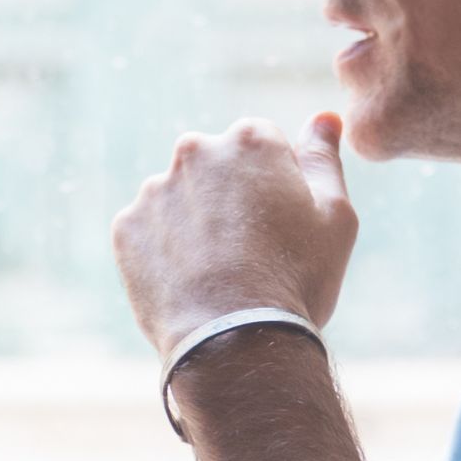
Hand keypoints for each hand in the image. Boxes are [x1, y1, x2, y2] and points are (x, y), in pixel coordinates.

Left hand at [111, 113, 357, 359]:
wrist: (234, 342)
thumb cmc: (297, 278)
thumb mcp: (335, 216)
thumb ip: (324, 158)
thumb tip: (325, 118)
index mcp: (250, 140)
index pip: (262, 144)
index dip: (276, 184)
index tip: (282, 223)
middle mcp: (194, 151)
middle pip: (216, 166)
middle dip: (231, 196)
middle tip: (251, 250)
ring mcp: (153, 189)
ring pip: (180, 199)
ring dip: (195, 223)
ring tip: (219, 273)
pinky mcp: (125, 227)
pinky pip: (149, 231)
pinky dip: (165, 251)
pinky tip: (190, 282)